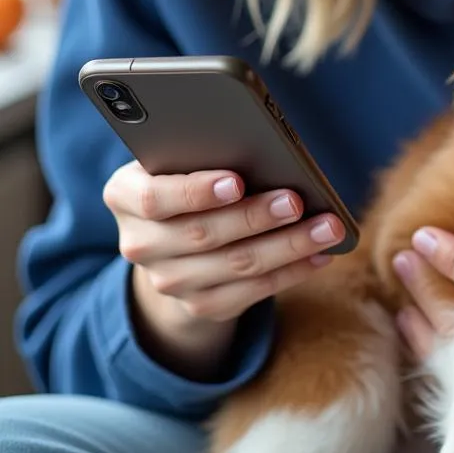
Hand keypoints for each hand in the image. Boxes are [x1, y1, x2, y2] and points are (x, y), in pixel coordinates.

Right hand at [102, 159, 345, 378]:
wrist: (171, 238)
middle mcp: (140, 244)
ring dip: (288, 246)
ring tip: (328, 227)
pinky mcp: (201, 305)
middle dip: (256, 217)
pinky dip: (292, 271)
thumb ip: (205, 149)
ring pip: (236, 265)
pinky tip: (321, 253)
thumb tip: (264, 147)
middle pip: (203, 235)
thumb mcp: (182, 157)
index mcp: (125, 195)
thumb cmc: (188, 174)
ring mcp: (169, 280)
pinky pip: (253, 291)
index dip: (196, 192)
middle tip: (296, 201)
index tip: (237, 181)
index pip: (154, 198)